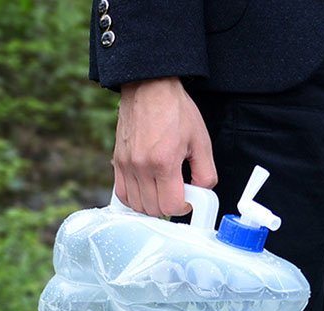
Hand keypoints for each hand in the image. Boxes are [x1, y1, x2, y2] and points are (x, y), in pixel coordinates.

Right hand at [113, 77, 217, 216]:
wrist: (149, 87)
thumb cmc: (174, 109)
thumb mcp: (201, 141)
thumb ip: (205, 172)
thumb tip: (201, 192)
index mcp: (163, 162)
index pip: (170, 206)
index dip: (183, 207)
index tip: (188, 199)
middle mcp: (141, 166)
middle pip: (153, 210)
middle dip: (168, 207)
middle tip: (177, 193)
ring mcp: (127, 165)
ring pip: (137, 206)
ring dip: (151, 205)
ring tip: (162, 191)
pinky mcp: (118, 162)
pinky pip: (122, 194)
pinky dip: (135, 199)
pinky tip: (146, 190)